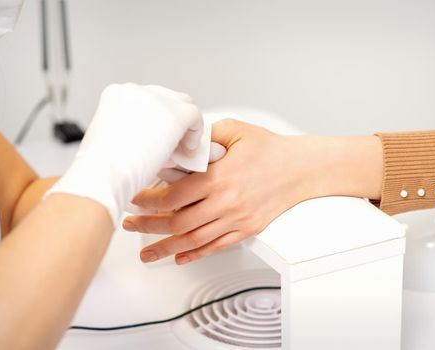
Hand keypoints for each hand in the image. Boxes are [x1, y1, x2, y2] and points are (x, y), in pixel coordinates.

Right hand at [46, 83, 202, 222]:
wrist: (103, 177)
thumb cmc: (103, 169)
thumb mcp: (115, 140)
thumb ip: (135, 130)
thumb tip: (157, 136)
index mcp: (117, 94)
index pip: (149, 100)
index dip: (159, 119)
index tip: (160, 138)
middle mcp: (136, 90)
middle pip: (167, 99)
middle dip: (173, 120)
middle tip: (174, 145)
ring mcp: (156, 99)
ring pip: (183, 105)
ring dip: (185, 127)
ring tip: (181, 150)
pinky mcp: (175, 113)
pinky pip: (195, 117)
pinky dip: (194, 134)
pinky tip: (186, 151)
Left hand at [124, 119, 321, 263]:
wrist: (302, 169)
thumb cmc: (271, 150)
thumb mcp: (235, 130)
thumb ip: (204, 136)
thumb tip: (179, 146)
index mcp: (219, 176)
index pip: (173, 194)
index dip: (148, 199)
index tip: (136, 198)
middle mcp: (226, 202)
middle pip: (177, 221)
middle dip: (148, 225)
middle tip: (131, 224)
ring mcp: (237, 219)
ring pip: (193, 240)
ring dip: (166, 248)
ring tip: (147, 253)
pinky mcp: (247, 230)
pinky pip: (216, 247)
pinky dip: (195, 254)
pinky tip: (180, 257)